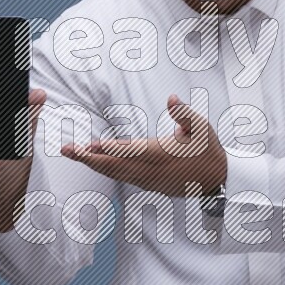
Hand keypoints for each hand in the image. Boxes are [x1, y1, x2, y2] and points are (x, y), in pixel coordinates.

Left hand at [61, 93, 226, 196]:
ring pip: (115, 173)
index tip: (89, 145)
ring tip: (75, 154)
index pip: (129, 151)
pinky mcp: (150, 185)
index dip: (108, 149)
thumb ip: (184, 113)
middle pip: (114, 166)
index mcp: (161, 154)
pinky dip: (107, 171)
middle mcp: (151, 170)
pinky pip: (123, 178)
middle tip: (67, 150)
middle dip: (88, 158)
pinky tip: (96, 164)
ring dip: (94, 164)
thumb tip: (171, 99)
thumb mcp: (202, 128)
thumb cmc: (208, 150)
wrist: (217, 180)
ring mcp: (149, 180)